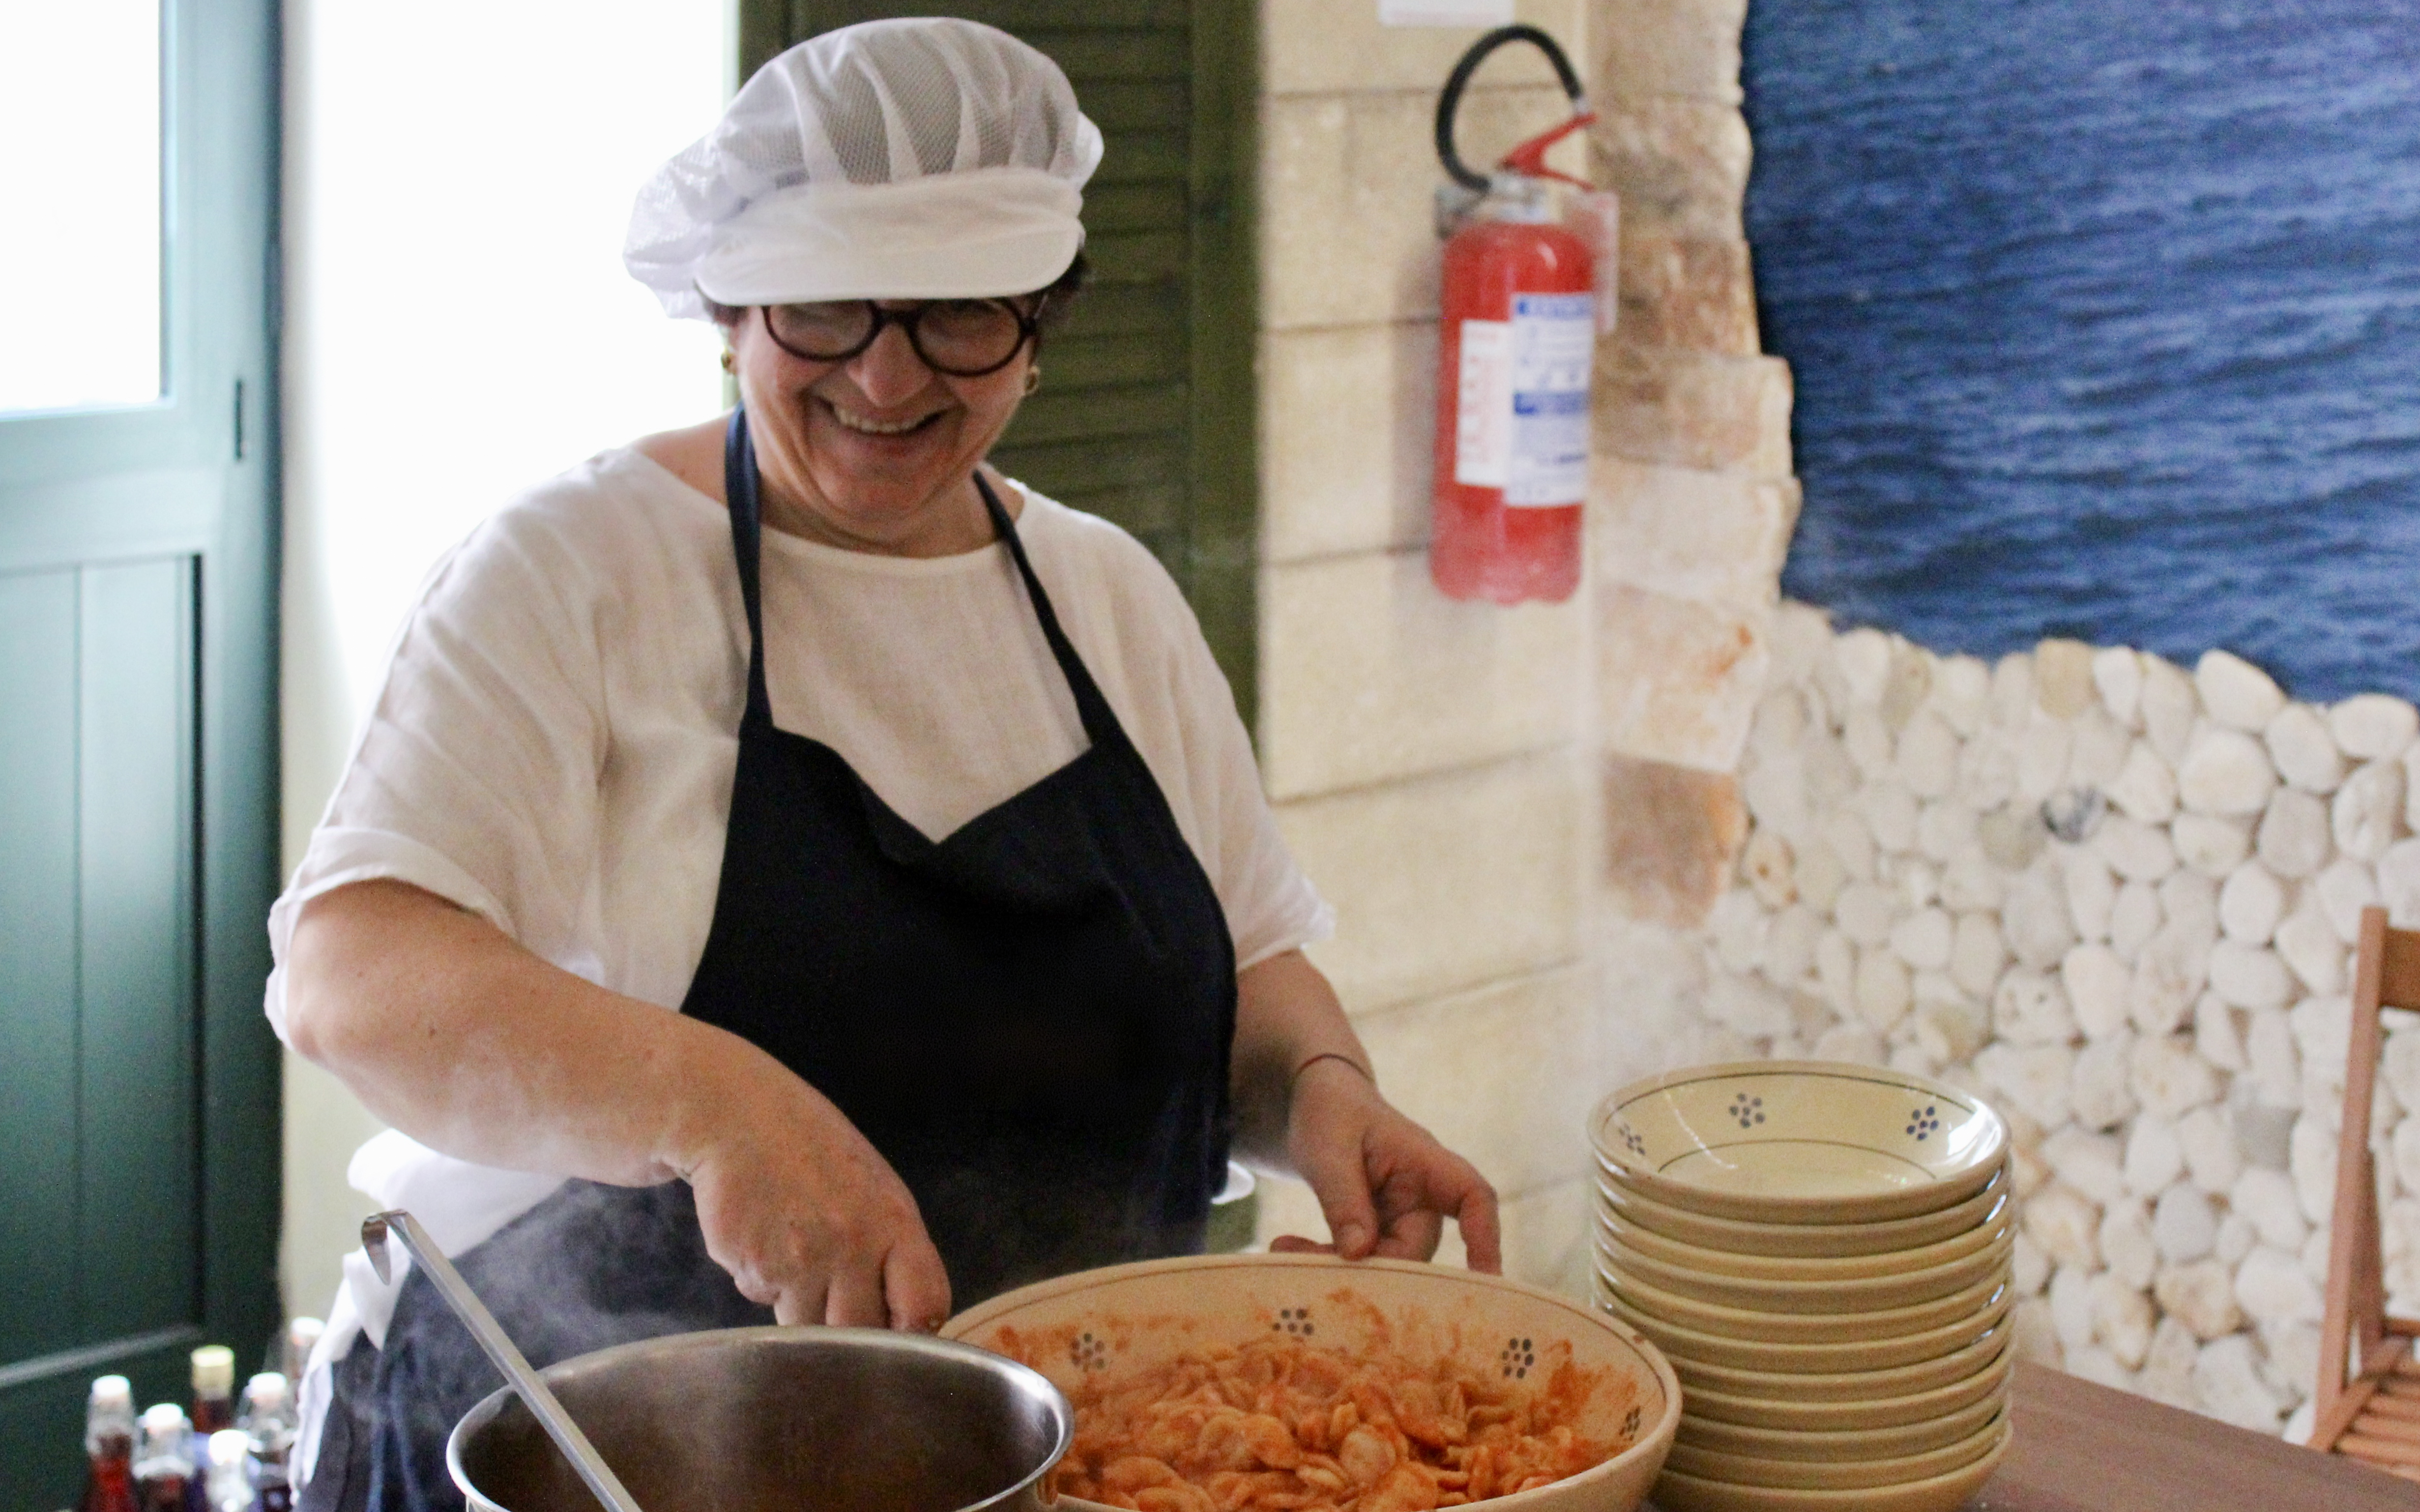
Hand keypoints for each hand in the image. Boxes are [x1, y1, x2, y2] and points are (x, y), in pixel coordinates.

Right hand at [671, 1032, 951, 1329]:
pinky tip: (763, 1239)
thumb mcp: (874, 1188)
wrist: (738, 1117)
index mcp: (894, 1222)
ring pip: (808, 1330)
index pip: (925, 1304)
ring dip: (801, 1309)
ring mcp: (800, 1260)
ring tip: (794, 1255)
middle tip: (834, 1294)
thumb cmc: (813, 1150)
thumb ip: (893, 1249)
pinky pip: (764, 1301)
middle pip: (861, 1334)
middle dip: (849, 1329)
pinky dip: (764, 1283)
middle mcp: (852, 1246)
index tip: (897, 1329)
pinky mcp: (753, 1267)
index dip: (913, 1328)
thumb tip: (904, 1318)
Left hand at [1267, 1058, 1501, 1272]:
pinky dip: (1327, 1259)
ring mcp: (1401, 1214)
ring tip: (1283, 1249)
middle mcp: (1423, 1194)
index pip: (1473, 1197)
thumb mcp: (1330, 1148)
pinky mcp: (1378, 1228)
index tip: (1485, 1277)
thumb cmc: (1332, 1112)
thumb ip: (1344, 1199)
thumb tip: (1359, 1254)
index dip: (1485, 1237)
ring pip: (1384, 1260)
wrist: (1320, 1102)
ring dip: (1338, 1266)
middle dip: (1369, 1268)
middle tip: (1306, 1263)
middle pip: (1416, 1249)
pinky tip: (1287, 1248)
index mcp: (1426, 1161)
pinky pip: (1363, 1257)